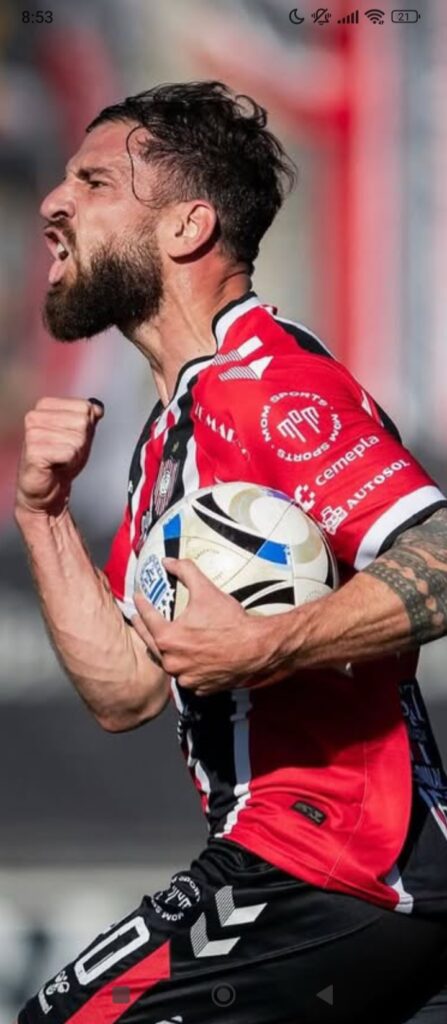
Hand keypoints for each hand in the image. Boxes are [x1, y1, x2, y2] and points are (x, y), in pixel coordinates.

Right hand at [15, 396, 103, 516]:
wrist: (46, 488)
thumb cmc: (60, 461)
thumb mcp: (80, 435)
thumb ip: (89, 418)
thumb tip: (97, 407)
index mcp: (45, 406)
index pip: (85, 407)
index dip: (86, 428)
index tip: (71, 439)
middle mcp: (35, 416)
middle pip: (83, 422)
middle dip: (81, 442)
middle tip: (67, 452)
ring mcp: (33, 433)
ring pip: (77, 439)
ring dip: (75, 454)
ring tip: (61, 459)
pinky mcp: (33, 451)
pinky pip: (69, 452)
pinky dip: (69, 463)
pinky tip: (57, 466)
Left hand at [132, 557, 288, 694]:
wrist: (256, 648)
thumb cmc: (230, 621)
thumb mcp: (206, 590)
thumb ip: (185, 571)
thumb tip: (168, 561)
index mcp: (168, 638)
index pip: (147, 618)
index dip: (141, 605)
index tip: (138, 598)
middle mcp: (172, 661)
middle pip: (151, 643)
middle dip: (143, 629)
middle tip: (139, 620)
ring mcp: (185, 677)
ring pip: (170, 663)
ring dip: (167, 652)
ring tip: (165, 641)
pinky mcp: (199, 687)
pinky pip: (187, 676)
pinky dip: (186, 668)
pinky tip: (188, 659)